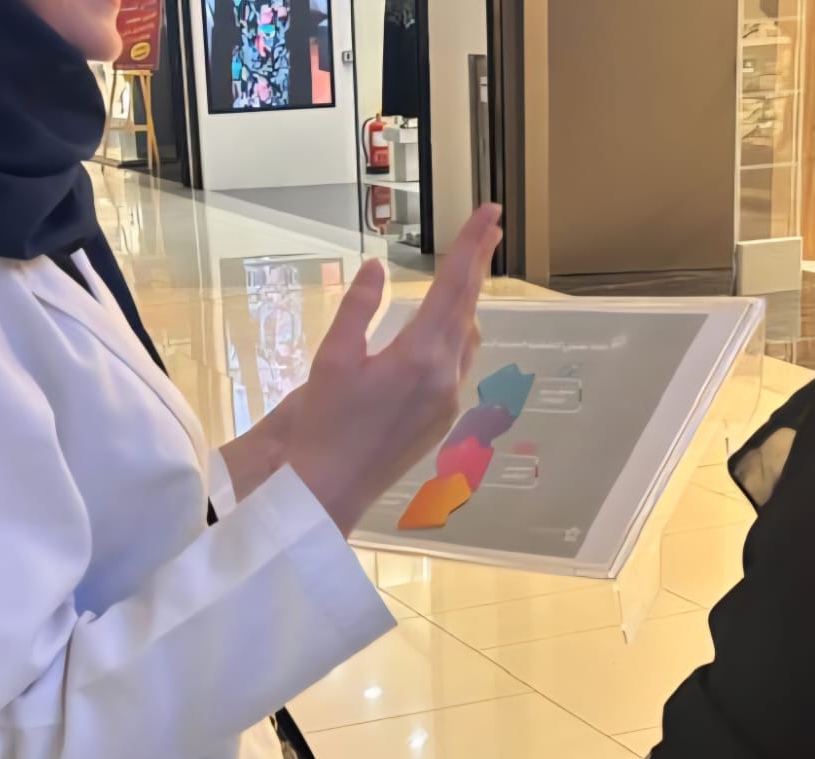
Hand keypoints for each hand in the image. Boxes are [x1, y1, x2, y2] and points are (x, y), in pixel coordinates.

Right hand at [224, 205, 502, 532]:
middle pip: (469, 307)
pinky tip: (444, 328)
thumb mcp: (333, 358)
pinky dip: (456, 334)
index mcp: (419, 356)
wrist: (330, 488)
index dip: (472, 245)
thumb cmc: (324, 424)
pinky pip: (459, 364)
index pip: (454, 286)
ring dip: (468, 301)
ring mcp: (448, 400)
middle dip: (478, 264)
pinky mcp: (442, 418)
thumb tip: (376, 268)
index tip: (489, 213)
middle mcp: (445, 376)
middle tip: (490, 228)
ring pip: (468, 337)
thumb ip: (359, 308)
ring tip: (469, 270)